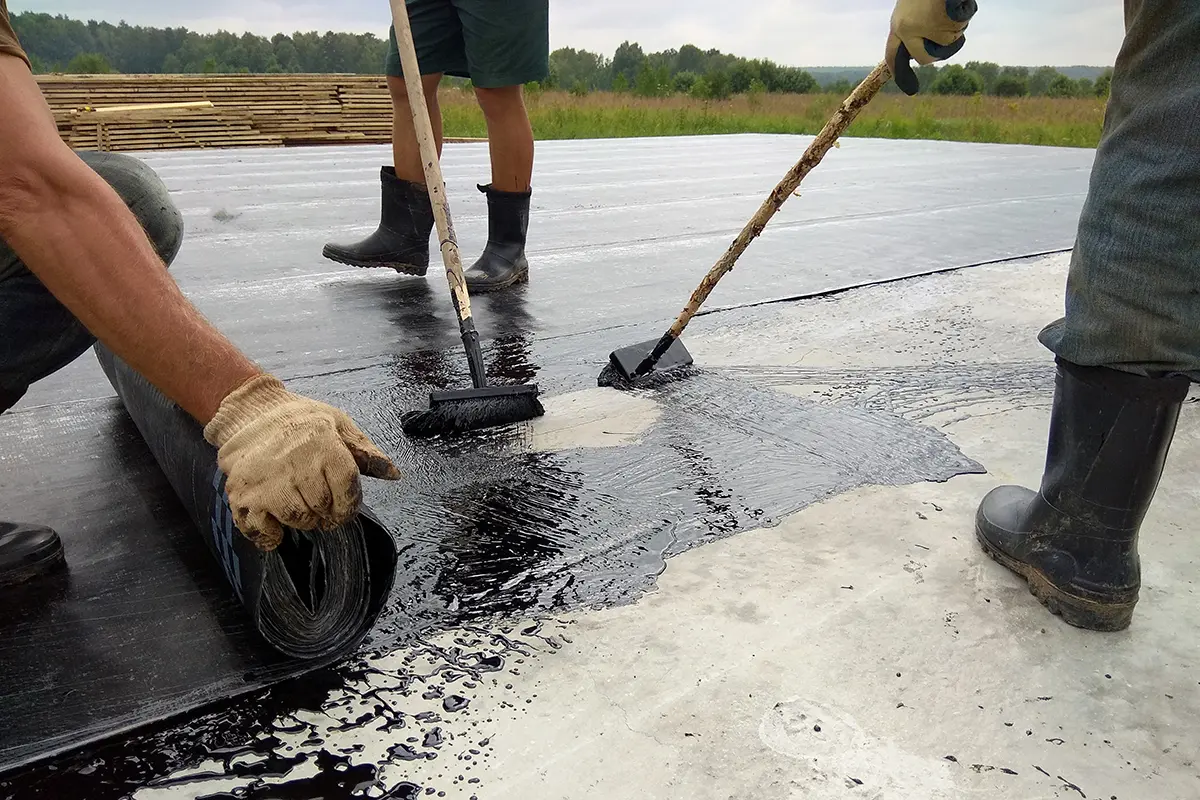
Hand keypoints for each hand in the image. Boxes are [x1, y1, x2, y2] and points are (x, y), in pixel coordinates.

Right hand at [203, 374, 400, 550]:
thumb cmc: (299, 419)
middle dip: (326, 512)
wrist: (250, 412)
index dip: (349, 505)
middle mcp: (295, 464)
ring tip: (298, 503)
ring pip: (297, 519)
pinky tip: (275, 524)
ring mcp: (267, 481)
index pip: (347, 491)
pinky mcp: (242, 494)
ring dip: (301, 519)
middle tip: (319, 502)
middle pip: (323, 508)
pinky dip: (270, 534)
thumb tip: (393, 474)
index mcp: (323, 446)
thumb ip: (366, 452)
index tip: (344, 507)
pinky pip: (261, 529)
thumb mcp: (338, 424)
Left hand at [886, 0, 977, 94]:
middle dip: (937, 53)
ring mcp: (922, 28)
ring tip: (949, 11)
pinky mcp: (938, 23)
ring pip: (946, 43)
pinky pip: (956, 31)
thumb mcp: (913, 8)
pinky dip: (961, 21)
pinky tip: (954, 8)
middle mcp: (906, 29)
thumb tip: (924, 47)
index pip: (892, 53)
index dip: (898, 70)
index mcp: (897, 24)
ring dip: (954, 30)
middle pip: (924, 58)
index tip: (907, 87)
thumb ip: (914, 25)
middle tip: (944, 40)